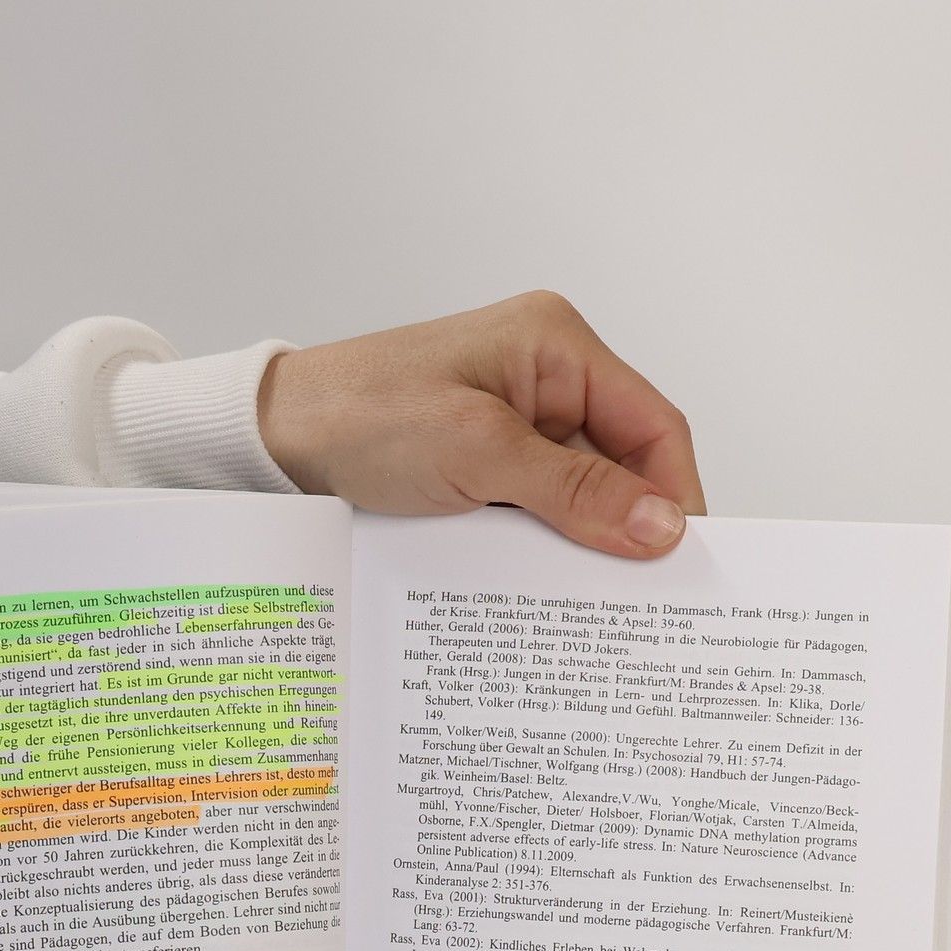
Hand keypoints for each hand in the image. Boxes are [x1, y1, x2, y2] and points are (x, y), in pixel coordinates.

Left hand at [258, 293, 705, 557]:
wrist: (267, 442)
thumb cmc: (356, 415)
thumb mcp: (476, 451)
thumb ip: (574, 490)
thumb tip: (663, 527)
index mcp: (556, 346)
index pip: (653, 425)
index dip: (677, 494)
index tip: (683, 564)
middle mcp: (544, 380)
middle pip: (623, 465)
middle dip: (632, 527)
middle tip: (646, 600)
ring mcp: (513, 425)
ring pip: (582, 497)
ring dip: (584, 545)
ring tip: (593, 604)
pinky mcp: (483, 466)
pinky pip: (538, 512)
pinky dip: (544, 549)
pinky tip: (543, 590)